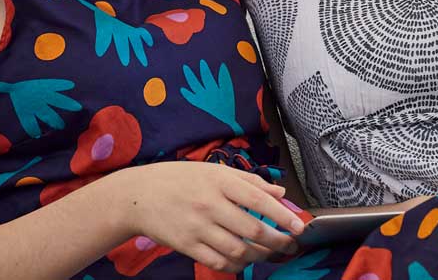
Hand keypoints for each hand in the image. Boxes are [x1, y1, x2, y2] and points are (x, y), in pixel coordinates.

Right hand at [116, 161, 304, 272]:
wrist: (138, 196)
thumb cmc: (180, 180)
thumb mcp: (214, 171)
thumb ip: (250, 181)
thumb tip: (280, 194)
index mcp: (220, 182)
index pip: (258, 199)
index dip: (282, 215)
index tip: (298, 226)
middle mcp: (210, 204)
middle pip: (252, 228)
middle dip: (277, 240)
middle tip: (290, 245)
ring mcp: (197, 227)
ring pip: (238, 249)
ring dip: (259, 255)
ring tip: (269, 253)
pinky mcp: (186, 245)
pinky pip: (218, 261)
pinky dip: (235, 265)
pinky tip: (244, 261)